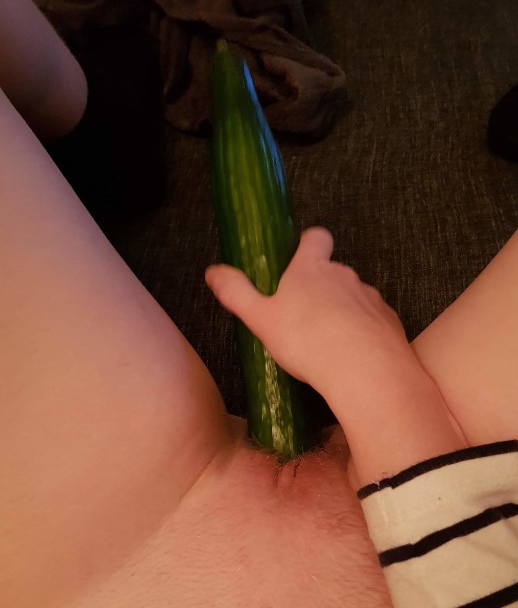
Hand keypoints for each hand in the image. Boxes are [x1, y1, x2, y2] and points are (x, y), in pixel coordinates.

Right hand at [205, 227, 414, 399]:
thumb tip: (212, 271)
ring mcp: (370, 298)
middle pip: (334, 272)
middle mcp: (344, 276)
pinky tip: (352, 358)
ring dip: (343, 313)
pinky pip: (373, 322)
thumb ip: (236, 293)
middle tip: (304, 318)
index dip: (309, 243)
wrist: (364, 369)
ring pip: (354, 298)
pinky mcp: (389, 321)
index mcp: (311, 269)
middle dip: (321, 289)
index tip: (300, 257)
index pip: (315, 237)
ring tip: (328, 345)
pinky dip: (363, 334)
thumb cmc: (306, 340)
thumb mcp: (261, 319)